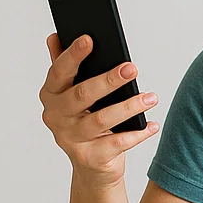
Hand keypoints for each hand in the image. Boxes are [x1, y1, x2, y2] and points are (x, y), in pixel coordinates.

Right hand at [39, 33, 159, 188]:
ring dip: (129, 107)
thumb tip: (55, 36)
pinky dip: (137, 134)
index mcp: (50, 95)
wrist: (91, 166)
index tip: (89, 39)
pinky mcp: (90, 157)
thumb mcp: (72, 95)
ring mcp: (71, 139)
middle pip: (82, 95)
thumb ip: (64, 67)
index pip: (59, 72)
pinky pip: (117, 143)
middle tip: (132, 68)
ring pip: (102, 119)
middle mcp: (56, 117)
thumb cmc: (84, 122)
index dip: (73, 55)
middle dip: (108, 80)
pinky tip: (152, 124)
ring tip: (151, 98)